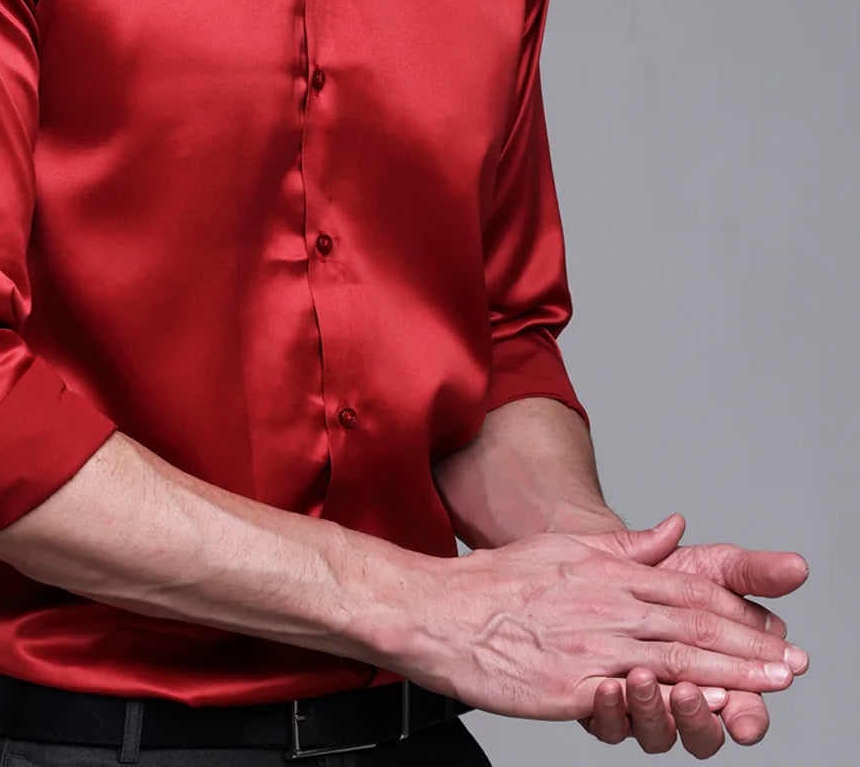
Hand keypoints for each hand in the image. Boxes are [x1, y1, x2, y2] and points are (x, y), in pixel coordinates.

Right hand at [383, 514, 797, 720]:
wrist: (443, 613)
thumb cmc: (496, 584)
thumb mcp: (564, 549)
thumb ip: (625, 546)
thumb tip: (674, 529)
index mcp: (607, 572)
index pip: (687, 593)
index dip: (734, 614)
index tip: (770, 630)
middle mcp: (608, 605)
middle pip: (694, 626)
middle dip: (750, 648)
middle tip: (795, 665)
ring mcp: (593, 644)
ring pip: (677, 658)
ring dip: (732, 674)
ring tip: (773, 686)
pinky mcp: (575, 684)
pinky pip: (637, 695)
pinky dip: (679, 701)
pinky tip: (706, 709)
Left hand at [581, 524, 809, 752]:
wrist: (601, 560)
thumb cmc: (666, 569)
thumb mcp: (711, 565)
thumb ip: (752, 573)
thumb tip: (797, 566)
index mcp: (719, 674)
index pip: (743, 709)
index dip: (749, 714)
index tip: (745, 715)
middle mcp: (684, 697)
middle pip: (701, 732)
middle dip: (699, 718)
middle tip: (690, 693)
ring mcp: (643, 704)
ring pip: (656, 733)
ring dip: (652, 711)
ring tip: (643, 677)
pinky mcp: (605, 705)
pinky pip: (609, 723)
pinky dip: (610, 710)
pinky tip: (607, 687)